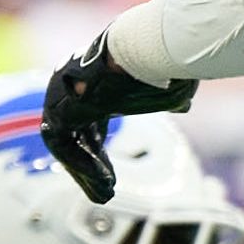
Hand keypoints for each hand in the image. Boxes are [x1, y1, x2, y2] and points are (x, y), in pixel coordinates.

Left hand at [41, 31, 197, 202]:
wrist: (148, 49)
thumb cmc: (163, 63)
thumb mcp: (168, 86)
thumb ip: (170, 99)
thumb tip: (184, 106)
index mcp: (97, 81)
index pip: (90, 121)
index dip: (99, 150)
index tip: (111, 177)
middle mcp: (75, 87)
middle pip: (77, 136)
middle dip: (91, 165)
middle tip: (105, 191)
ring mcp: (63, 96)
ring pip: (67, 144)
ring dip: (84, 171)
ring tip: (104, 194)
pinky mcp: (60, 107)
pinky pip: (63, 145)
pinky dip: (81, 164)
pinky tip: (101, 179)